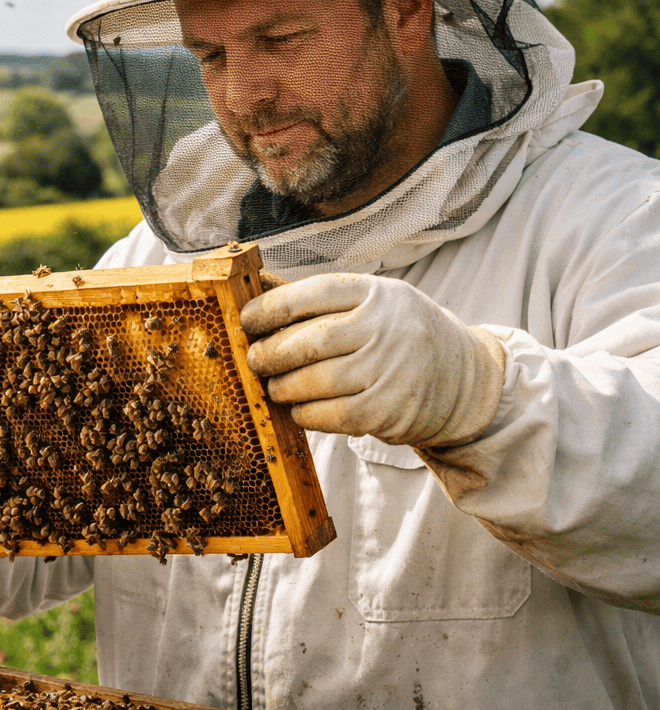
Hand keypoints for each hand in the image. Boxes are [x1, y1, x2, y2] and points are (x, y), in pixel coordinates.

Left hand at [240, 273, 505, 446]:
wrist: (462, 379)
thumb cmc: (399, 336)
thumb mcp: (372, 303)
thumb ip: (322, 302)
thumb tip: (257, 296)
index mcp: (376, 293)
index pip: (312, 293)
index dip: (271, 308)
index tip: (247, 320)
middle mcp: (386, 328)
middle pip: (309, 340)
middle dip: (270, 353)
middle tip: (255, 360)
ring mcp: (389, 371)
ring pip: (314, 381)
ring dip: (282, 387)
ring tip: (274, 386)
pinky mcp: (388, 411)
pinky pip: (329, 415)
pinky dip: (304, 413)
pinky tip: (298, 407)